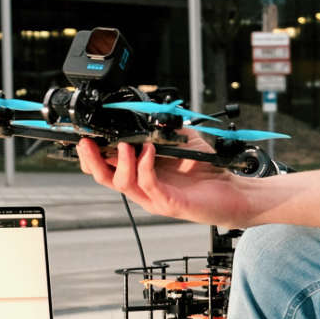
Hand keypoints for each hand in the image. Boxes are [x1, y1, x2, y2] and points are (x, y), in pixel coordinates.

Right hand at [76, 139, 256, 229]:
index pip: (108, 167)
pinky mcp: (169, 203)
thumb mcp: (184, 142)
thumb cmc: (209, 171)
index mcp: (142, 175)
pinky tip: (149, 151)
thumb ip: (165, 131)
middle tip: (86, 143)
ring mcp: (154, 198)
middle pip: (105, 179)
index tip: (85, 136)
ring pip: (122, 183)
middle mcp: (144, 188)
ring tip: (124, 145)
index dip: (93, 154)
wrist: (234, 193)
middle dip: (92, 160)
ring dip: (120, 161)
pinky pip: (148, 184)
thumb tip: (149, 115)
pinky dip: (144, 165)